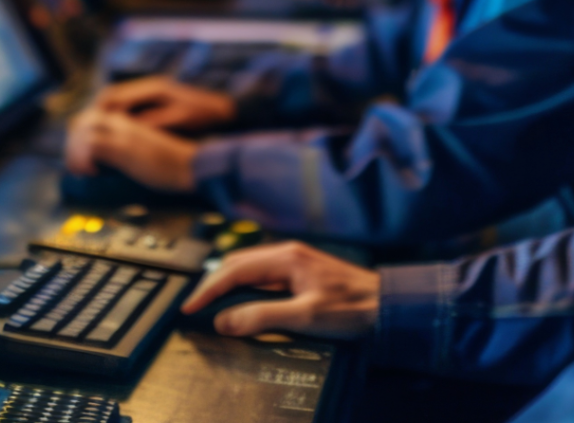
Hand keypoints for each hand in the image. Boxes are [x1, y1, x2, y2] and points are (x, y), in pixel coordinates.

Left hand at [65, 108, 197, 191]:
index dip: (82, 130)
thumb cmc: (173, 159)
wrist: (190, 163)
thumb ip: (130, 143)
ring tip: (77, 168)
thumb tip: (112, 156)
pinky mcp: (124, 148)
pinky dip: (84, 159)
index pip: (95, 115)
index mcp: (132, 121)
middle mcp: (125, 123)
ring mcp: (124, 134)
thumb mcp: (148, 145)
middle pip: (85, 120)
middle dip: (73, 140)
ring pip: (85, 132)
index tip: (79, 149)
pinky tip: (89, 172)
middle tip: (72, 160)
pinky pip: (92, 146)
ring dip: (75, 150)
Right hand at [95, 78, 236, 132]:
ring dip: (104, 114)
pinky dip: (117, 116)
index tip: (87, 127)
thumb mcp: (178, 119)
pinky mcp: (155, 100)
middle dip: (95, 112)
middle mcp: (149, 87)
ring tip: (92, 134)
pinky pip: (128, 106)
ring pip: (117, 100)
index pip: (114, 96)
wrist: (223, 109)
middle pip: (111, 95)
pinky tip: (113, 132)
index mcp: (153, 89)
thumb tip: (125, 127)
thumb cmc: (203, 114)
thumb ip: (152, 121)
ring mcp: (152, 92)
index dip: (98, 111)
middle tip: (83, 132)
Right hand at [182, 242, 379, 339]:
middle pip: (238, 264)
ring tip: (211, 305)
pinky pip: (264, 277)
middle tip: (194, 307)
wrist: (384, 303)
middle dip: (213, 283)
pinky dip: (245, 288)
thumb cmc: (352, 307)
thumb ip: (263, 316)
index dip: (208, 289)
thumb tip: (225, 319)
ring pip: (250, 269)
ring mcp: (295, 262)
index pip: (234, 270)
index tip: (188, 308)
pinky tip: (242, 303)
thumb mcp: (305, 315)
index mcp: (286, 257)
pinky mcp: (301, 273)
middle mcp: (288, 254)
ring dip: (228, 285)